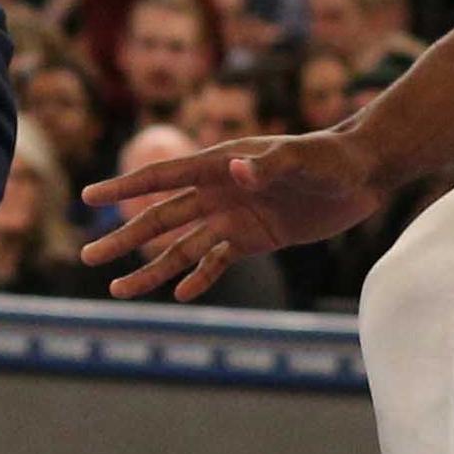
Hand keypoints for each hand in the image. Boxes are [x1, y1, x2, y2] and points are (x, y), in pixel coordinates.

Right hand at [81, 128, 389, 300]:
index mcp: (220, 165)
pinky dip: (199, 277)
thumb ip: (268, 165)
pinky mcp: (255, 238)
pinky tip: (178, 294)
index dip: (126, 187)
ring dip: (151, 268)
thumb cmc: (332, 159)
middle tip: (89, 258)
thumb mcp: (303, 161)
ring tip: (117, 291)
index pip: (163, 178)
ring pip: (182, 247)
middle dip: (125, 239)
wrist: (364, 173)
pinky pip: (217, 262)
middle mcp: (219, 192)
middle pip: (161, 219)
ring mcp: (234, 217)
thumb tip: (235, 170)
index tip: (90, 196)